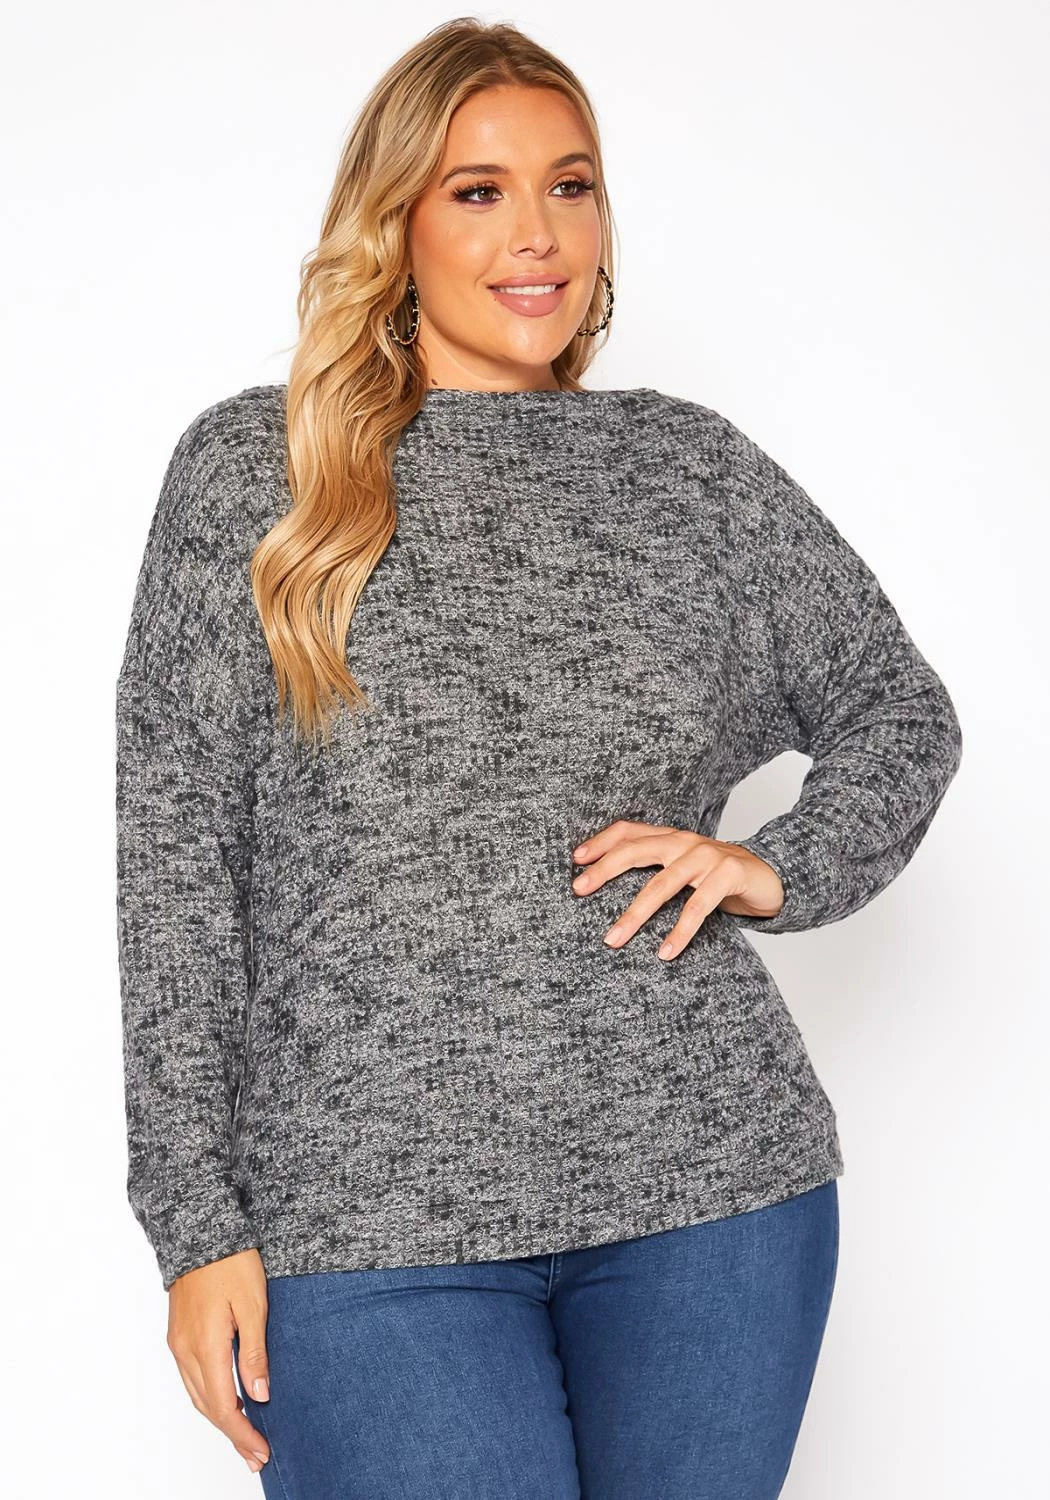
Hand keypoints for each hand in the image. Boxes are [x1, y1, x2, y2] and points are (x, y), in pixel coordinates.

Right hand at [166, 1247, 271, 1475]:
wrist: (201, 1231)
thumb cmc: (231, 1261)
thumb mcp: (254, 1304)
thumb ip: (255, 1351)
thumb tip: (259, 1394)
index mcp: (205, 1345)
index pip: (222, 1405)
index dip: (242, 1432)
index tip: (261, 1451)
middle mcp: (185, 1350)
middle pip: (207, 1407)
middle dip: (232, 1434)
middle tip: (257, 1454)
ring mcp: (178, 1343)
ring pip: (197, 1395)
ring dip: (220, 1418)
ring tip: (245, 1436)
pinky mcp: (179, 1334)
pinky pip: (192, 1378)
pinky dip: (209, 1397)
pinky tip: (227, 1401)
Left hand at [571, 819, 784, 959]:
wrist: (773, 877)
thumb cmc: (720, 877)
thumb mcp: (686, 869)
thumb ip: (656, 870)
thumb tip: (607, 887)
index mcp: (671, 837)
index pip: (629, 831)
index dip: (601, 841)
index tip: (576, 860)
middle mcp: (685, 842)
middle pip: (636, 850)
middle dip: (604, 870)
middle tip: (579, 890)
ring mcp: (707, 856)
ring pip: (662, 884)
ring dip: (634, 914)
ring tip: (613, 939)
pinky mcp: (728, 874)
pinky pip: (698, 907)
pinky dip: (679, 932)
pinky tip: (664, 952)